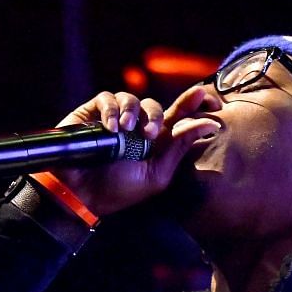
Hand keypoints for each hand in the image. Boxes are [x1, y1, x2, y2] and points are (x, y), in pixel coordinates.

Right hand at [42, 89, 220, 217]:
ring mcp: (116, 118)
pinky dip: (111, 109)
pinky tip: (111, 127)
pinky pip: (107, 97)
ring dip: (133, 112)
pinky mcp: (94, 111)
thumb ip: (180, 148)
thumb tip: (211, 123)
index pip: (179, 117)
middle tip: (148, 134)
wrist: (80, 194)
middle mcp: (137, 127)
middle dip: (156, 116)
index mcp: (156, 143)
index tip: (209, 99)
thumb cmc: (118, 190)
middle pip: (156, 105)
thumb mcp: (156, 174)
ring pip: (133, 99)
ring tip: (126, 130)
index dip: (195, 104)